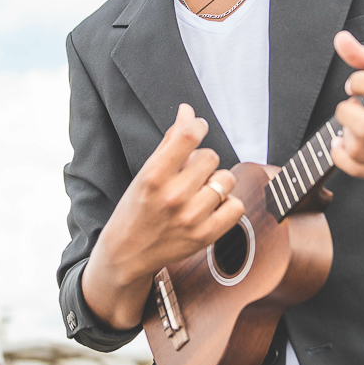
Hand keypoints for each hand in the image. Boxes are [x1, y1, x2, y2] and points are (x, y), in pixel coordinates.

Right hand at [83, 103, 244, 329]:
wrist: (127, 253)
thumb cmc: (136, 208)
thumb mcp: (146, 172)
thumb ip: (170, 141)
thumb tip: (188, 111)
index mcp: (154, 176)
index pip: (188, 137)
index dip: (198, 126)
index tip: (198, 129)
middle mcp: (173, 196)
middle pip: (211, 157)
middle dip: (203, 161)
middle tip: (190, 174)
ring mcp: (191, 218)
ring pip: (226, 180)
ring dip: (216, 182)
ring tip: (200, 191)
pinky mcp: (206, 236)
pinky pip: (236, 206)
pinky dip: (228, 204)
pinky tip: (212, 207)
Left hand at [329, 31, 363, 213]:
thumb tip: (341, 40)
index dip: (358, 81)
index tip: (356, 83)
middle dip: (346, 112)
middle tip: (350, 105)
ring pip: (358, 149)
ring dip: (344, 133)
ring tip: (351, 123)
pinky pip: (355, 168)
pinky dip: (339, 154)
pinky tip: (343, 142)